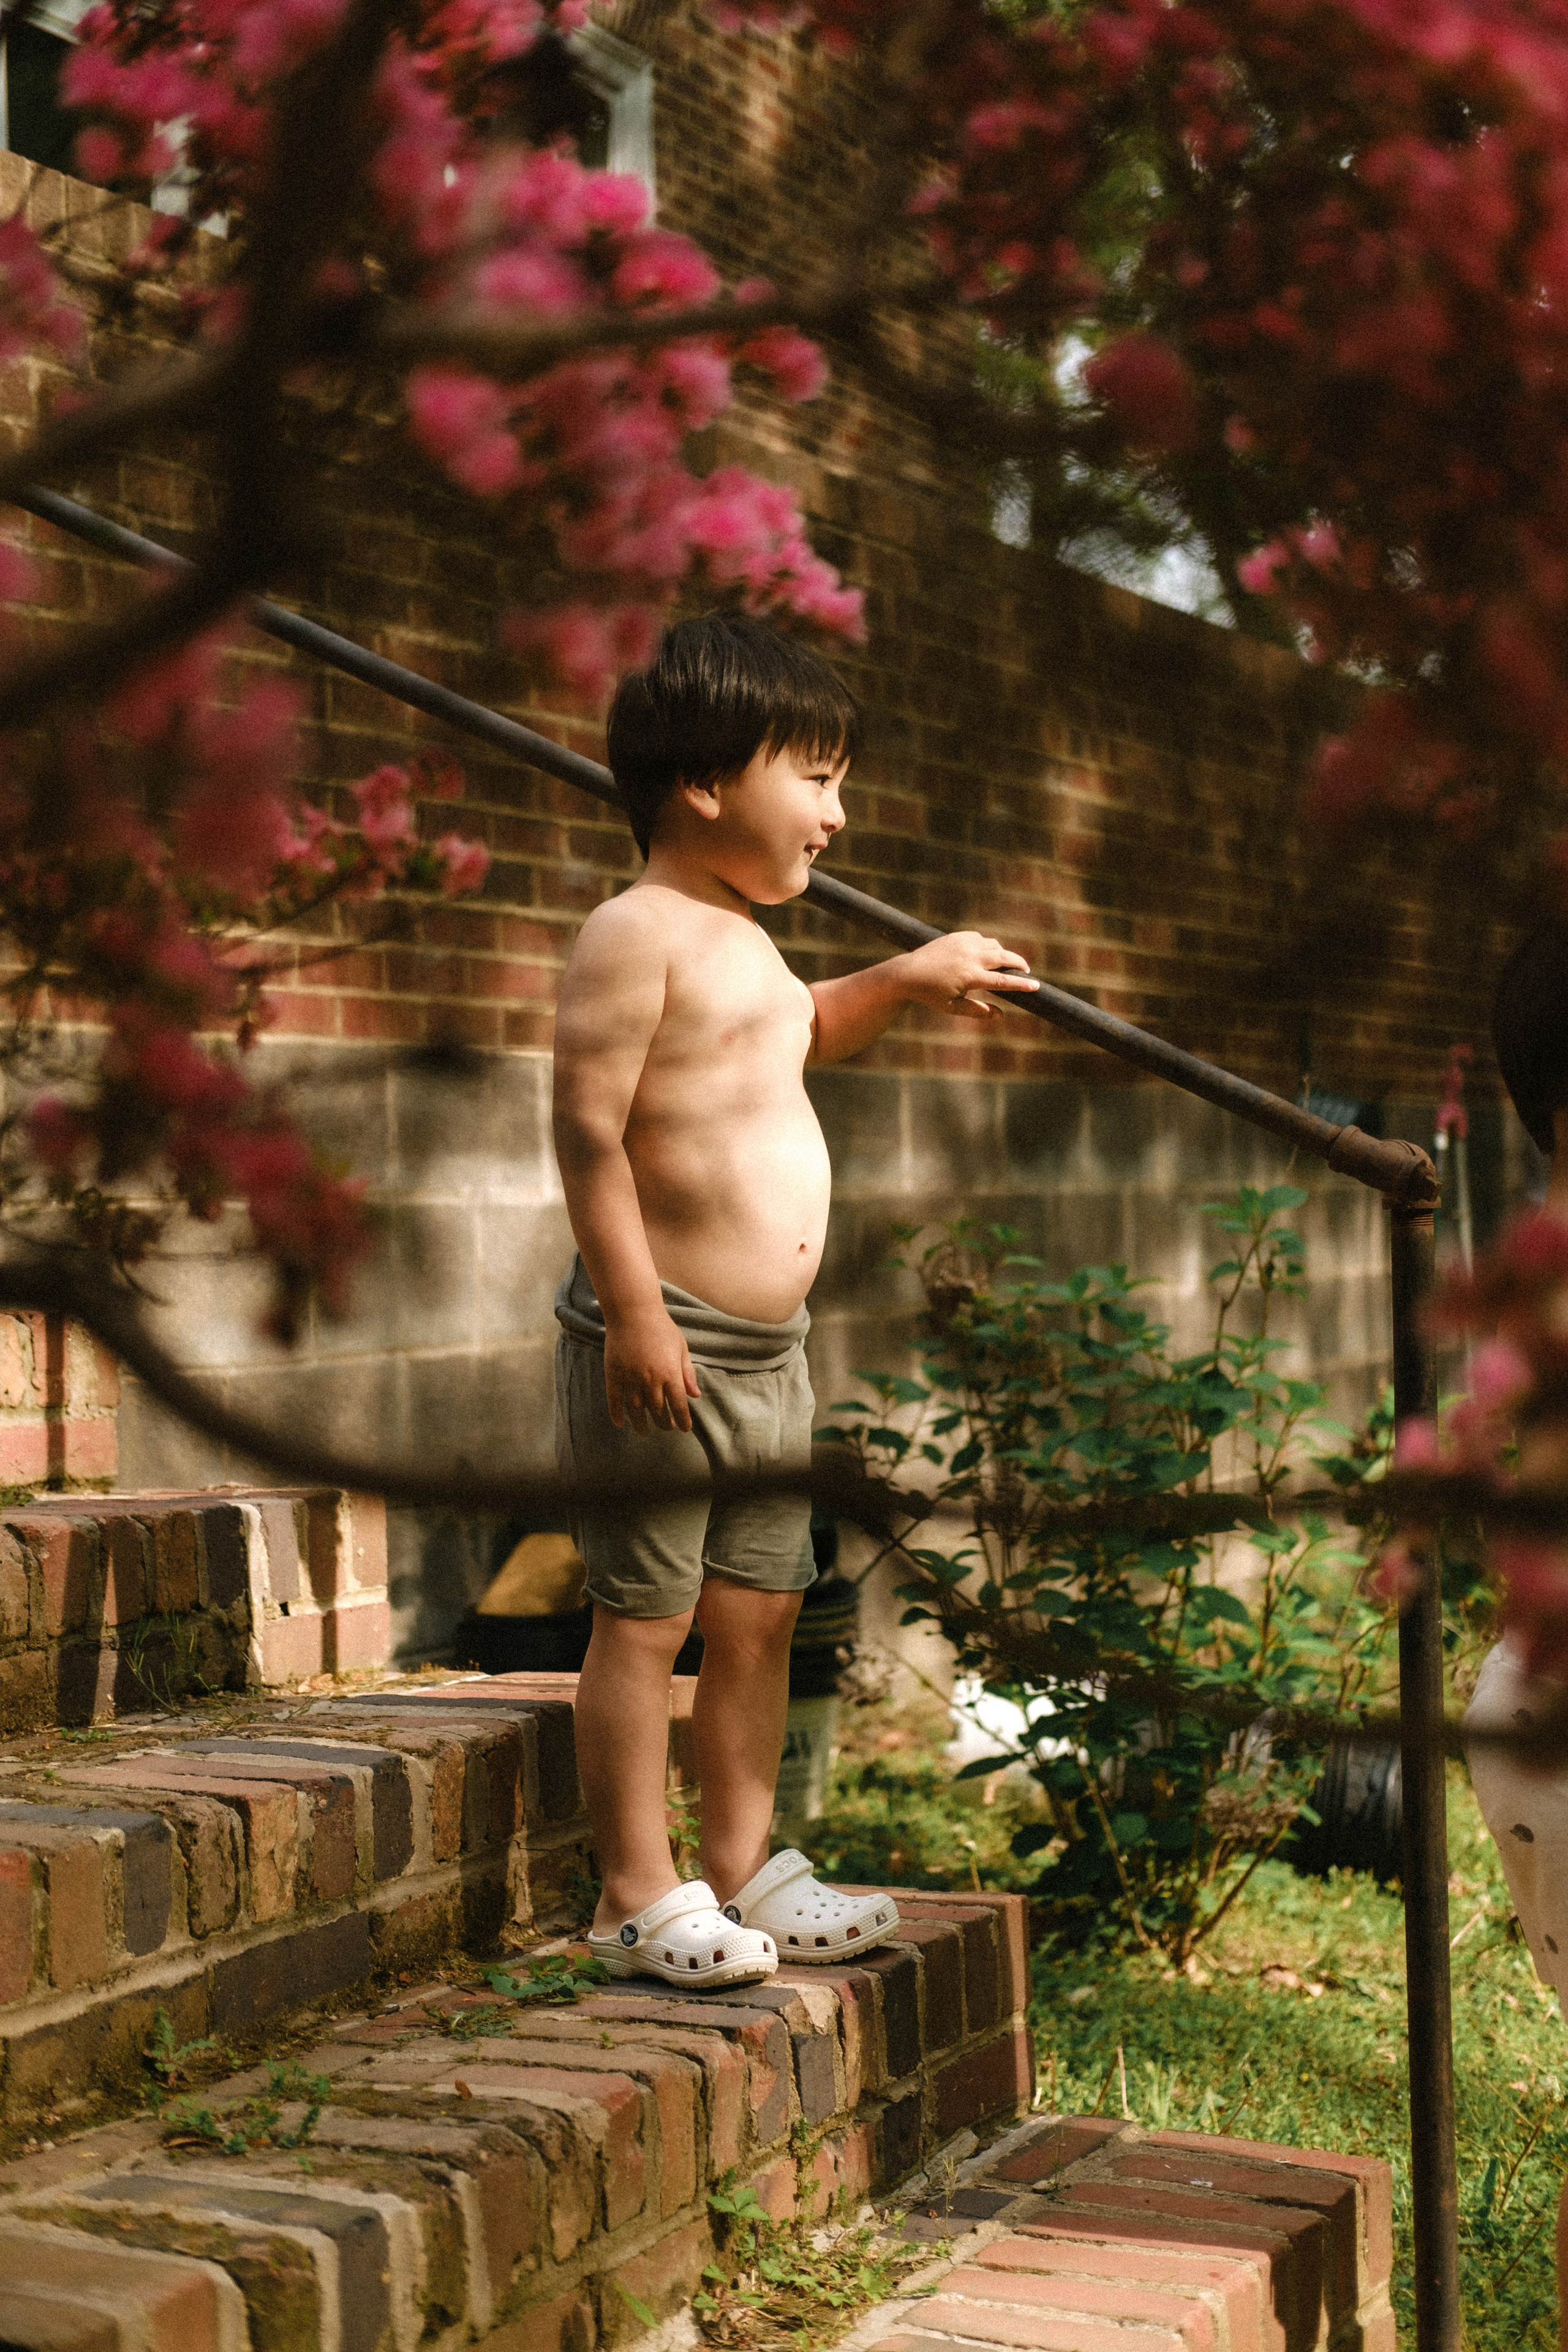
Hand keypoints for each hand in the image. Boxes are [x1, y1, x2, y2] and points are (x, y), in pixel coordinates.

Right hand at [604, 1308, 700, 1432]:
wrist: (633, 1312)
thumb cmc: (661, 1328)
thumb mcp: (681, 1348)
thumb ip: (687, 1373)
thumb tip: (695, 1396)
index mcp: (670, 1373)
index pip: (679, 1405)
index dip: (683, 1420)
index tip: (685, 1428)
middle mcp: (650, 1380)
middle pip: (658, 1411)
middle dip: (664, 1423)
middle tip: (666, 1427)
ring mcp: (630, 1378)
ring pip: (636, 1410)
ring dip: (641, 1424)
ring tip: (644, 1431)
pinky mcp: (613, 1374)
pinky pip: (614, 1400)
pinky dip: (616, 1414)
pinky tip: (620, 1424)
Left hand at [899, 931, 1038, 1021]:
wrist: (907, 973)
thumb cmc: (930, 994)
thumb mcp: (953, 1007)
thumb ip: (977, 1011)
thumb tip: (1001, 1015)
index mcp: (970, 977)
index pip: (1003, 982)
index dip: (1022, 984)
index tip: (1036, 986)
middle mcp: (970, 957)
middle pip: (1004, 958)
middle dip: (1019, 964)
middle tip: (1026, 970)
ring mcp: (964, 944)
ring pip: (994, 945)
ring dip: (1002, 954)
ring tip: (1004, 965)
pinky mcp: (958, 936)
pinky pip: (981, 939)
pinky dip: (987, 946)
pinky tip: (985, 955)